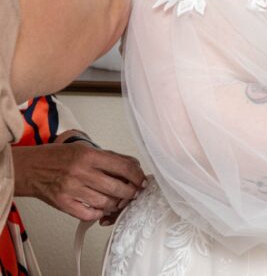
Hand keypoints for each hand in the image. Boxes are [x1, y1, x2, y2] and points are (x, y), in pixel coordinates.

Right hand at [13, 139, 145, 223]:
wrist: (27, 168)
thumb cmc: (56, 157)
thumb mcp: (84, 149)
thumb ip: (109, 158)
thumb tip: (133, 165)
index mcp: (89, 156)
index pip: (123, 167)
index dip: (138, 176)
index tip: (142, 181)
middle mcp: (81, 172)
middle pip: (117, 187)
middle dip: (131, 193)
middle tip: (133, 193)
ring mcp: (71, 189)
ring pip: (105, 202)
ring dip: (115, 204)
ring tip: (116, 200)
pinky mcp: (63, 203)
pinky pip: (88, 214)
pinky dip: (98, 213)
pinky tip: (99, 208)